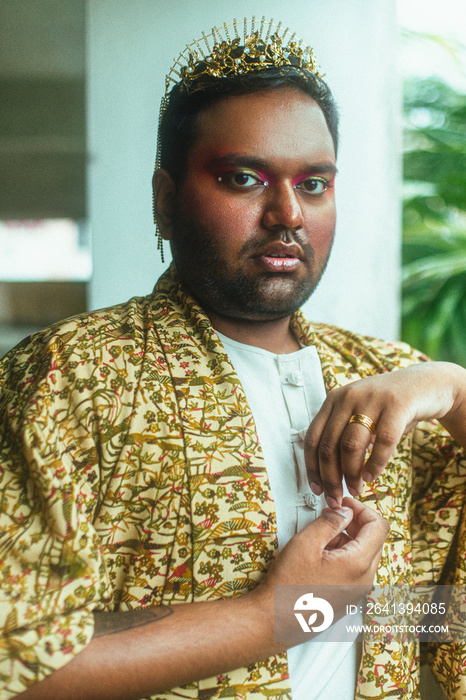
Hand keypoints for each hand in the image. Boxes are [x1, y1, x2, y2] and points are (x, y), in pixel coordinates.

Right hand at [254, 498, 388, 631]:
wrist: (276, 618)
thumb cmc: (287, 584)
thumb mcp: (306, 543)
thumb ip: (330, 522)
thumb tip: (345, 512)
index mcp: (358, 564)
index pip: (379, 526)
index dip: (362, 509)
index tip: (344, 504)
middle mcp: (364, 579)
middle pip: (374, 539)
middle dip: (355, 522)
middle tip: (331, 515)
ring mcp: (358, 590)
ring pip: (365, 553)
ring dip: (348, 538)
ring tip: (321, 536)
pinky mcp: (349, 596)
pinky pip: (356, 568)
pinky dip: (344, 553)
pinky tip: (321, 553)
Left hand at [304, 361, 465, 506]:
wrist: (424, 384)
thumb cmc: (388, 407)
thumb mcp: (358, 412)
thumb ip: (342, 434)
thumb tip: (327, 473)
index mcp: (333, 399)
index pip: (313, 437)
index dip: (312, 467)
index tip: (317, 489)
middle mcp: (348, 397)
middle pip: (329, 445)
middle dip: (330, 478)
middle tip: (336, 498)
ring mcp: (371, 399)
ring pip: (351, 445)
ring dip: (351, 474)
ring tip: (356, 488)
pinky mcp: (397, 405)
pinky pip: (382, 442)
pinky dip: (375, 464)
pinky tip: (372, 476)